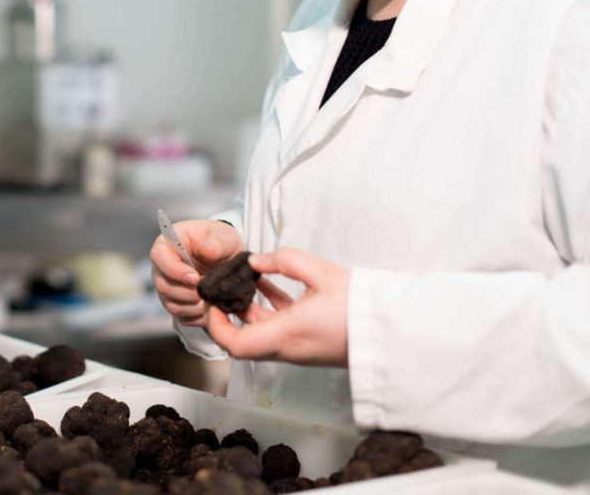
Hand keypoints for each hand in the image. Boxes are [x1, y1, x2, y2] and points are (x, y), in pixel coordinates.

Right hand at [150, 219, 242, 326]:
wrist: (228, 259)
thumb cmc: (220, 242)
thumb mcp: (224, 236)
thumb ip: (216, 242)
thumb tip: (206, 250)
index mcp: (167, 245)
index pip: (158, 257)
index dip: (175, 270)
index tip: (195, 277)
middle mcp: (161, 268)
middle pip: (163, 285)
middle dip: (187, 292)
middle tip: (207, 291)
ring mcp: (167, 288)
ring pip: (171, 304)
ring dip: (193, 306)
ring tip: (212, 299)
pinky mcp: (177, 304)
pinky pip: (181, 316)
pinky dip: (197, 316)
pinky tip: (211, 308)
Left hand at [206, 247, 348, 366]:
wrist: (396, 331)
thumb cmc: (361, 305)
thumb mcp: (322, 272)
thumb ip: (285, 261)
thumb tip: (256, 261)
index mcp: (286, 335)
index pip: (236, 345)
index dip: (217, 327)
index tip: (213, 303)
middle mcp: (289, 348)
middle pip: (245, 340)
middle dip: (231, 313)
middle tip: (226, 287)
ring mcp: (300, 350)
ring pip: (263, 334)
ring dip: (251, 310)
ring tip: (247, 280)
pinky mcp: (311, 346)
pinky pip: (280, 332)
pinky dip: (271, 312)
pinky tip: (272, 287)